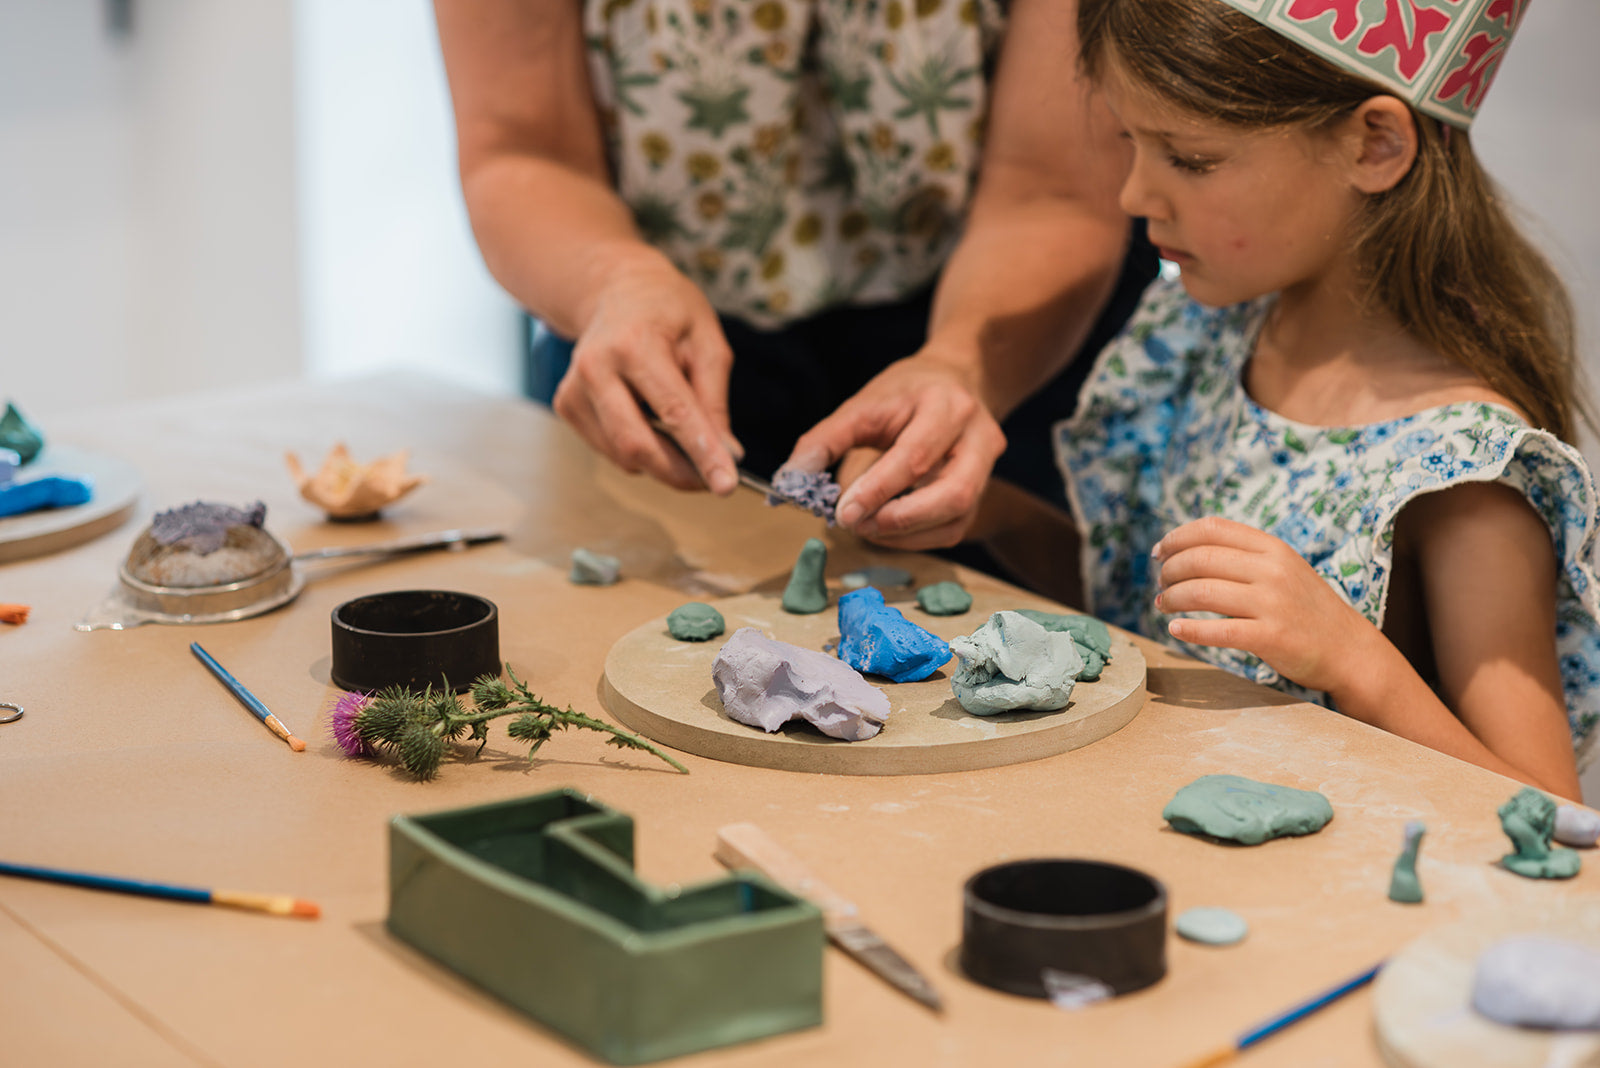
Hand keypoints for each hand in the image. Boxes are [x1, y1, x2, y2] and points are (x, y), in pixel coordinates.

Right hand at [552, 251, 740, 493]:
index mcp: (635, 343)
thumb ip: (715, 401)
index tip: (726, 486)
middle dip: (680, 473)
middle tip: (713, 480)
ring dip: (663, 463)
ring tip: (687, 443)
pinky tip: (651, 422)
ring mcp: (574, 389)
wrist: (617, 290)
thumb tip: (727, 455)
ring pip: (622, 454)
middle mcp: (596, 367)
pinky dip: (640, 452)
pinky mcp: (566, 406)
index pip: (674, 412)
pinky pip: (610, 449)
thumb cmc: (670, 312)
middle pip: (637, 444)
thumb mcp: (707, 342)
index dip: (702, 453)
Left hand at [785, 353, 1006, 550]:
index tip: (843, 512)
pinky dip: (915, 538)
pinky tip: (885, 530)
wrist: (955, 381)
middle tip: (856, 525)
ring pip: (957, 516)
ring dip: (906, 533)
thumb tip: (791, 480)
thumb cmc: (904, 395)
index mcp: (947, 405)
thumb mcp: (863, 405)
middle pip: (953, 492)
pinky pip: (953, 529)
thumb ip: (825, 440)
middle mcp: (978, 436)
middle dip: (900, 518)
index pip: (915, 456)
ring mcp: (986, 468)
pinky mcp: (981, 493)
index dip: (878, 489)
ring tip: (866, 529)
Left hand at [1152, 517, 1377, 693]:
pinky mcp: (1272, 637)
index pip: (1212, 529)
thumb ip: (1245, 555)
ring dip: (1172, 598)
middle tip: (1160, 583)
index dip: (1177, 537)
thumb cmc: (1306, 608)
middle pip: (1200, 559)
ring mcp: (1273, 603)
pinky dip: (1190, 630)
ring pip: (1202, 592)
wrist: (1349, 649)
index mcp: (1273, 548)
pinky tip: (1176, 630)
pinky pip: (1218, 630)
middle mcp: (1272, 570)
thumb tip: (1188, 548)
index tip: (1159, 552)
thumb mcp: (1284, 568)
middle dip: (1169, 571)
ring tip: (1163, 605)